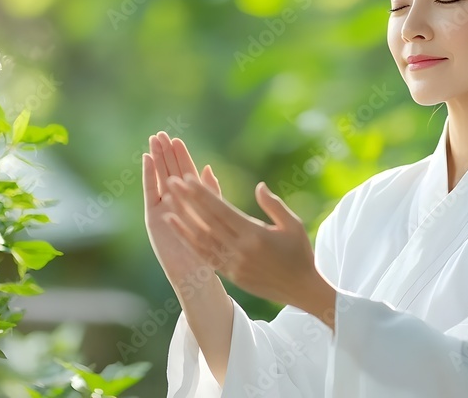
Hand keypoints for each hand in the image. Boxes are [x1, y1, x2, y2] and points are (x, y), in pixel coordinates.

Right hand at [142, 131, 222, 284]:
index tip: (176, 138)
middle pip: (169, 171)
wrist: (194, 271)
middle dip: (165, 152)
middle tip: (160, 133)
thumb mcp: (213, 217)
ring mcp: (162, 206)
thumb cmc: (209, 247)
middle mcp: (175, 200)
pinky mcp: (153, 214)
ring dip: (156, 158)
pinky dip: (149, 175)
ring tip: (153, 140)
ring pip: (159, 177)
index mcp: (191, 200)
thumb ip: (211, 192)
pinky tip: (147, 158)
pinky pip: (150, 191)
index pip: (185, 172)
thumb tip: (208, 167)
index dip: (181, 155)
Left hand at [162, 175, 325, 310]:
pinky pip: (203, 254)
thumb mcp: (294, 224)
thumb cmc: (300, 252)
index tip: (188, 177)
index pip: (222, 211)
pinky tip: (175, 225)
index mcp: (255, 235)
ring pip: (201, 238)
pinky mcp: (229, 274)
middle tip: (171, 181)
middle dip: (187, 200)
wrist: (301, 290)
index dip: (204, 194)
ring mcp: (232, 264)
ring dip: (182, 218)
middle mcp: (240, 250)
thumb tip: (259, 186)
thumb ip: (274, 204)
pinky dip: (187, 239)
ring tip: (167, 200)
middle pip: (207, 221)